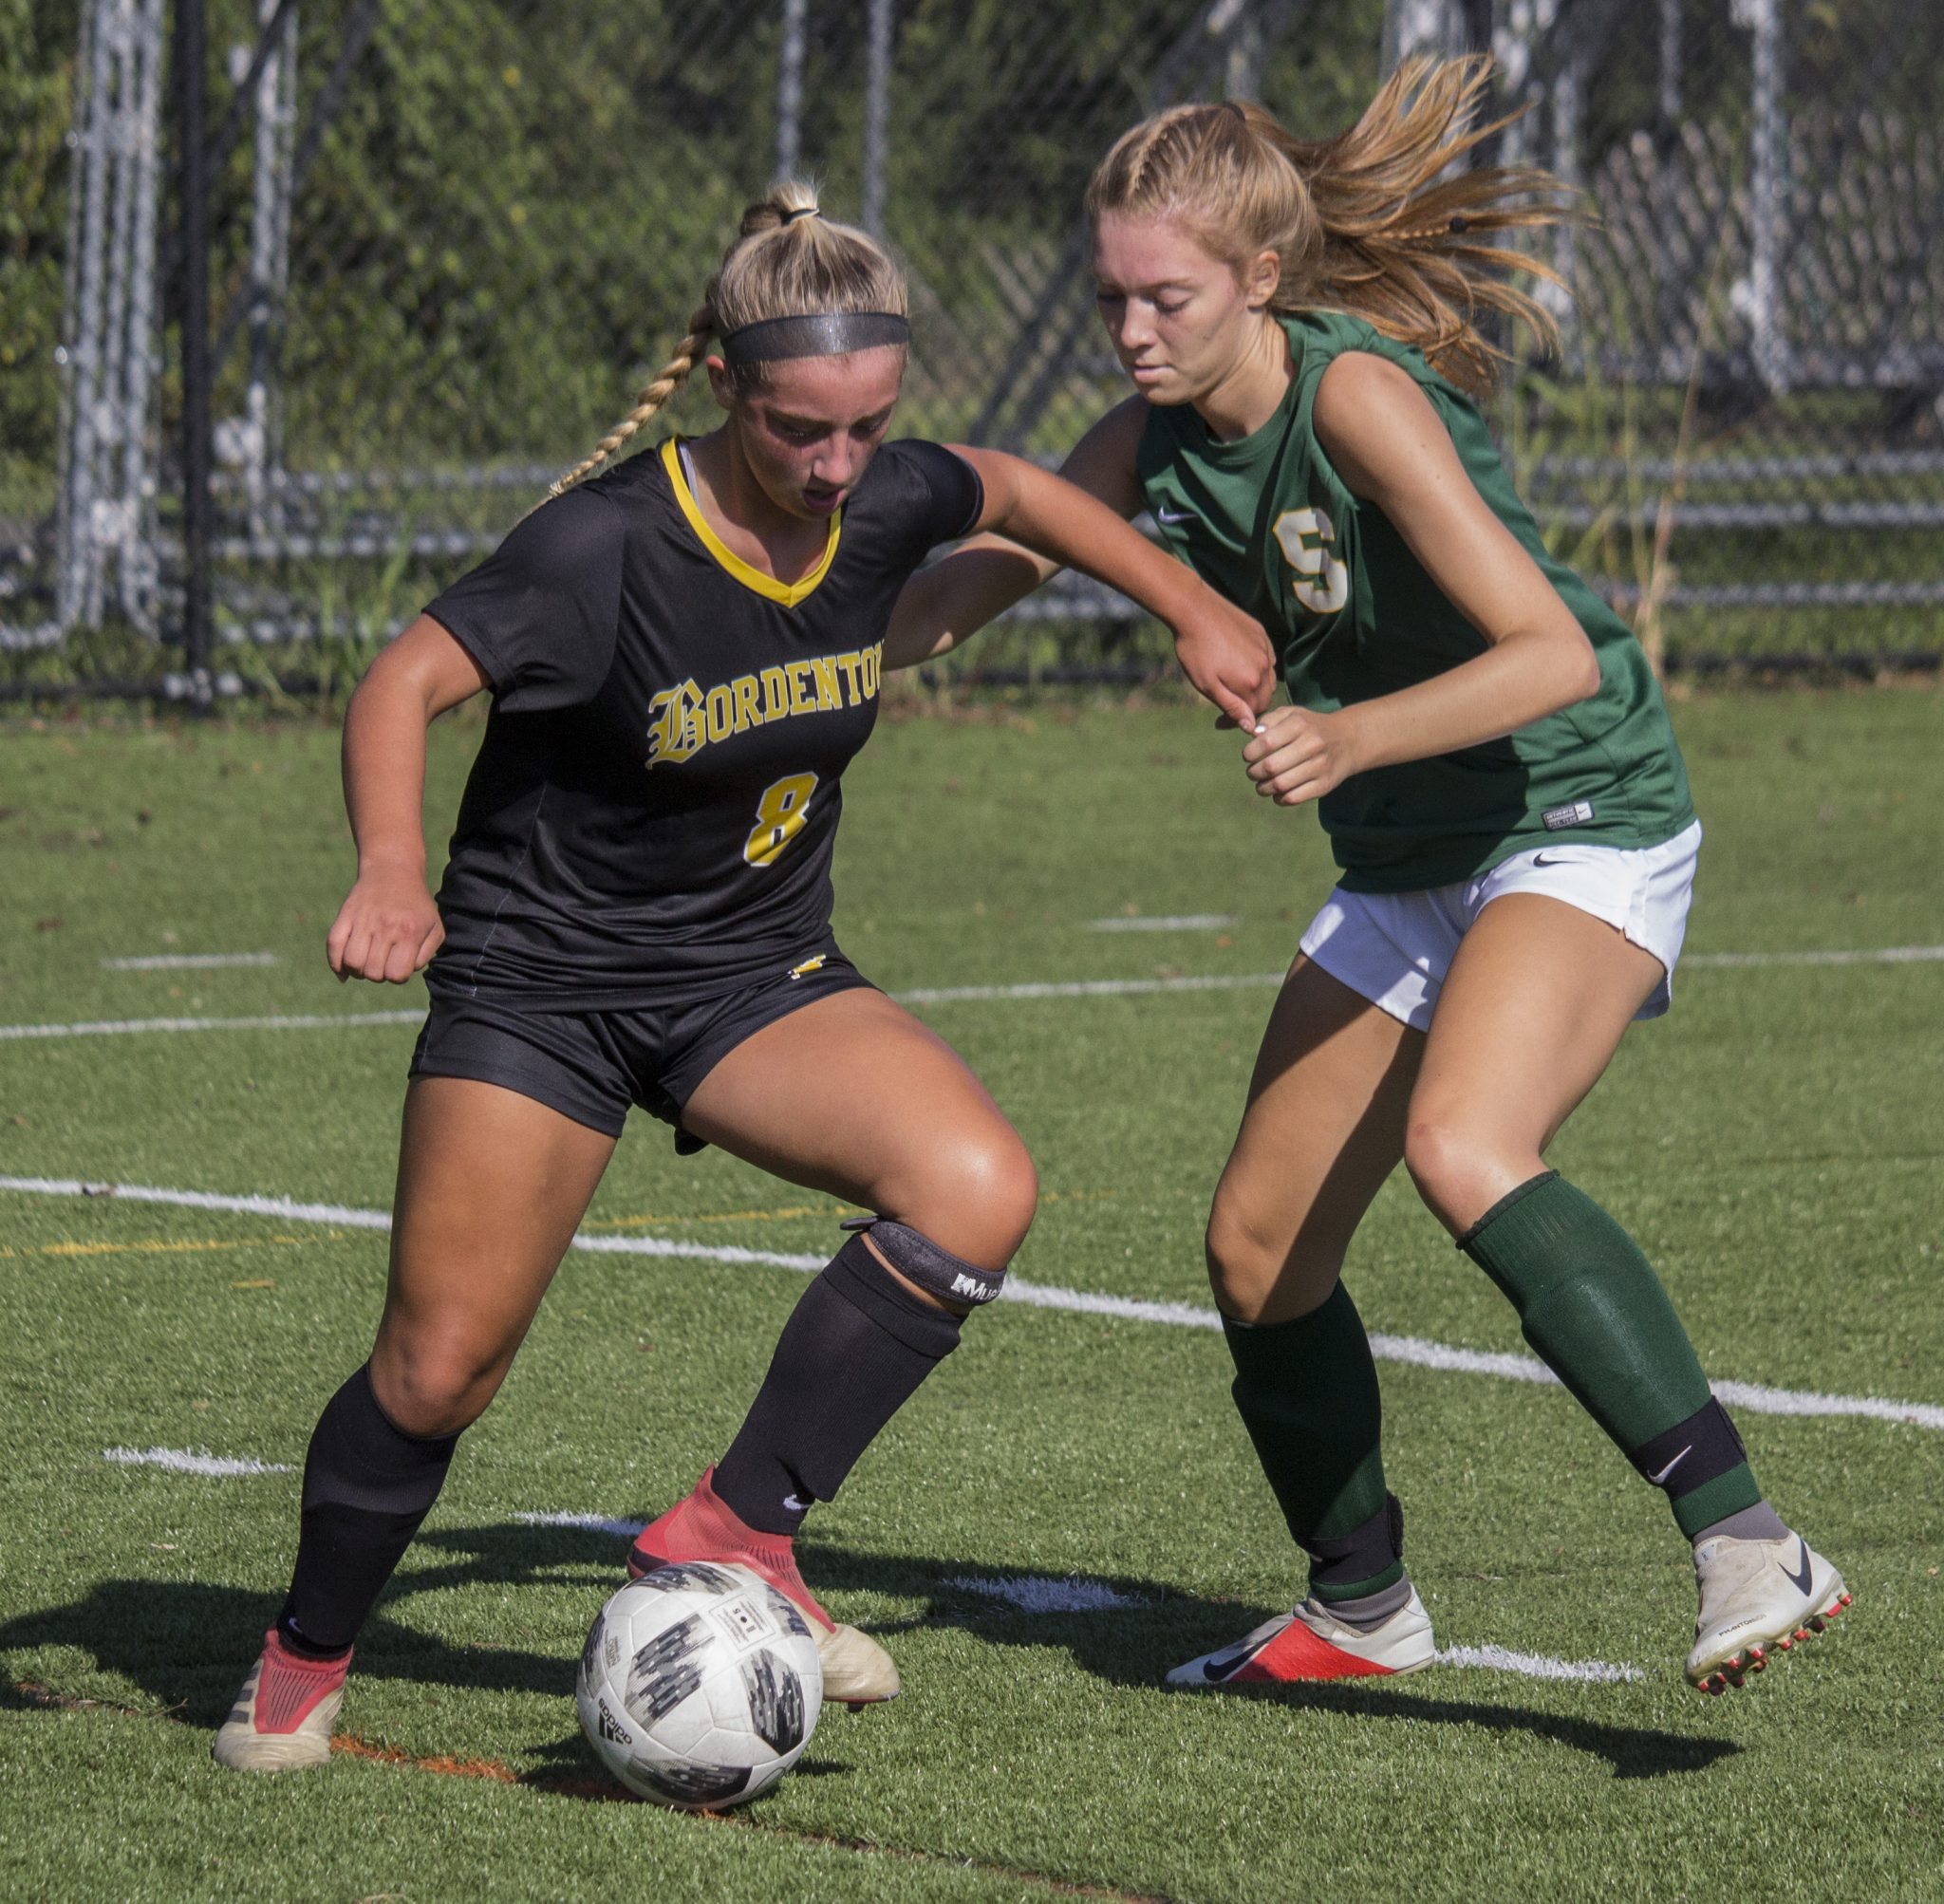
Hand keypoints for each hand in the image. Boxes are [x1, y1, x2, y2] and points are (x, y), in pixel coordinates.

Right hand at [326, 864, 443, 982]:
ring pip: (352, 962)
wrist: (393, 870)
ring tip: (366, 963)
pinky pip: (333, 945)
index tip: (399, 964)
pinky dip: (336, 964)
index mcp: (409, 932)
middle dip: (378, 974)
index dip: (397, 976)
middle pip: (373, 972)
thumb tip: (403, 973)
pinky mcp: (345, 915)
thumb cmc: (417, 905)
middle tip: (383, 961)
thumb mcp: (434, 927)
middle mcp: (385, 927)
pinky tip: (344, 970)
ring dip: (358, 970)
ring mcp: (363, 920)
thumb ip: (425, 955)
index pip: (397, 974)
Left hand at [1170, 595, 1277, 729]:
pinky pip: (1266, 657)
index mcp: (1251, 683)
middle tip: (1226, 702)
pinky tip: (1239, 663)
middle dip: (1249, 704)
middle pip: (1265, 696)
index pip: (1256, 713)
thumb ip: (1232, 707)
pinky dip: (1257, 666)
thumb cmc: (1196, 651)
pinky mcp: (1261, 634)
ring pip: (1268, 677)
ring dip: (1255, 686)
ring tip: (1231, 683)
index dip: (1239, 720)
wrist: (1194, 610)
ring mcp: (1265, 648)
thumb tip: (1251, 727)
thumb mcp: (1208, 686)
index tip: (1220, 720)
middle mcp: (1264, 667)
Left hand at [1241, 704, 1363, 806]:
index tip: (1248, 756)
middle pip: (1270, 767)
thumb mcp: (1292, 714)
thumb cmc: (1311, 727)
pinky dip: (1279, 798)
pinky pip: (1293, 798)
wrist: (1348, 740)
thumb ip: (1269, 720)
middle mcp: (1312, 744)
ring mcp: (1320, 767)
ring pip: (1280, 785)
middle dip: (1253, 772)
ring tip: (1262, 784)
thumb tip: (1253, 735)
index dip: (1249, 753)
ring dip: (1263, 788)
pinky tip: (1277, 792)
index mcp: (1300, 724)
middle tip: (1253, 772)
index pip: (1265, 743)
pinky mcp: (1324, 785)